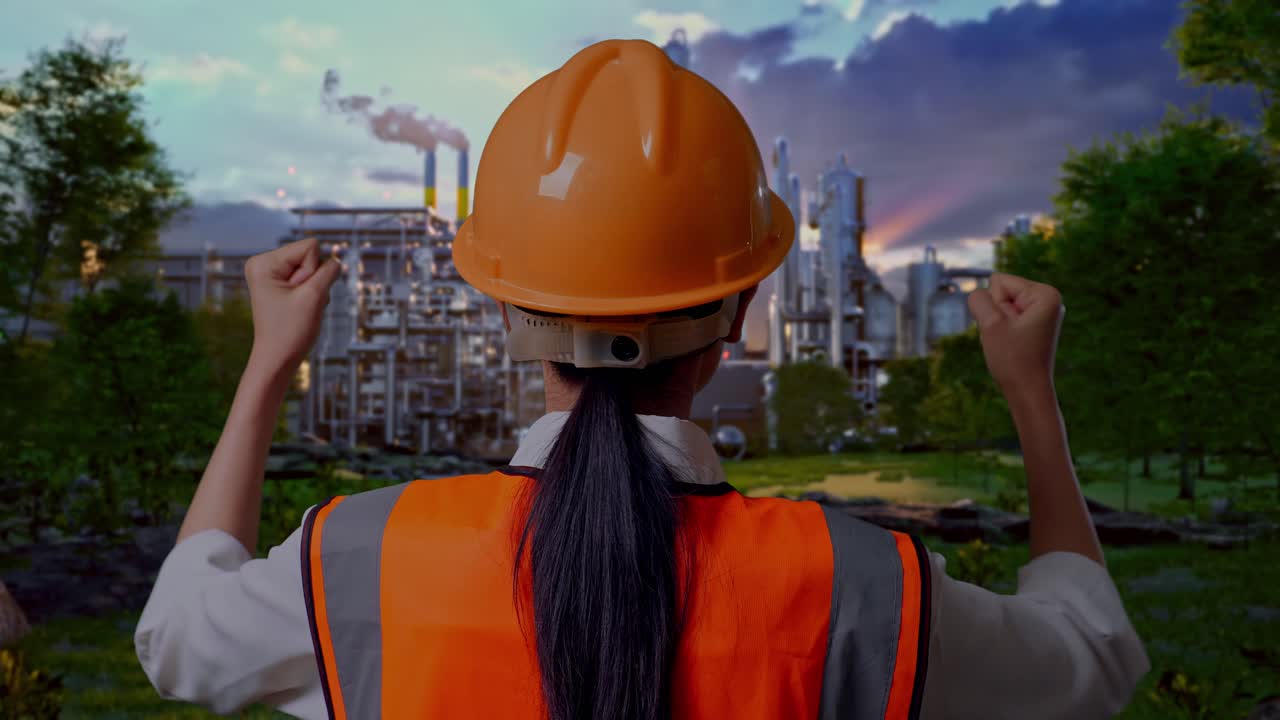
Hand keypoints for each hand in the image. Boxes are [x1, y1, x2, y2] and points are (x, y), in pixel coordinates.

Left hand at [244, 238, 342, 379]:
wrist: (278, 359)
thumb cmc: (290, 331)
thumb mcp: (314, 296)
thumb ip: (329, 271)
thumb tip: (336, 260)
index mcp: (264, 262)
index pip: (310, 247)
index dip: (314, 271)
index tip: (299, 294)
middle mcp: (264, 263)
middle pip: (310, 256)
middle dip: (314, 280)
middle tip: (299, 303)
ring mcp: (272, 274)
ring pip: (312, 268)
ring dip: (314, 289)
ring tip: (299, 308)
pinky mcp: (280, 285)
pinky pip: (308, 279)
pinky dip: (311, 294)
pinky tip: (300, 309)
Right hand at [967, 272, 1063, 398]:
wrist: (1027, 392)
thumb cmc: (1012, 359)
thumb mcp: (990, 324)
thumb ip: (979, 299)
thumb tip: (978, 294)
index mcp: (1045, 293)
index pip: (998, 281)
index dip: (995, 306)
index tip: (1008, 329)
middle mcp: (1048, 298)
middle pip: (1001, 291)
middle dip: (997, 314)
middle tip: (1008, 338)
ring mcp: (1043, 312)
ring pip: (1001, 305)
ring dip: (998, 323)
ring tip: (1010, 342)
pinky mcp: (1036, 324)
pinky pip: (1007, 317)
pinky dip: (1003, 329)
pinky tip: (1012, 345)